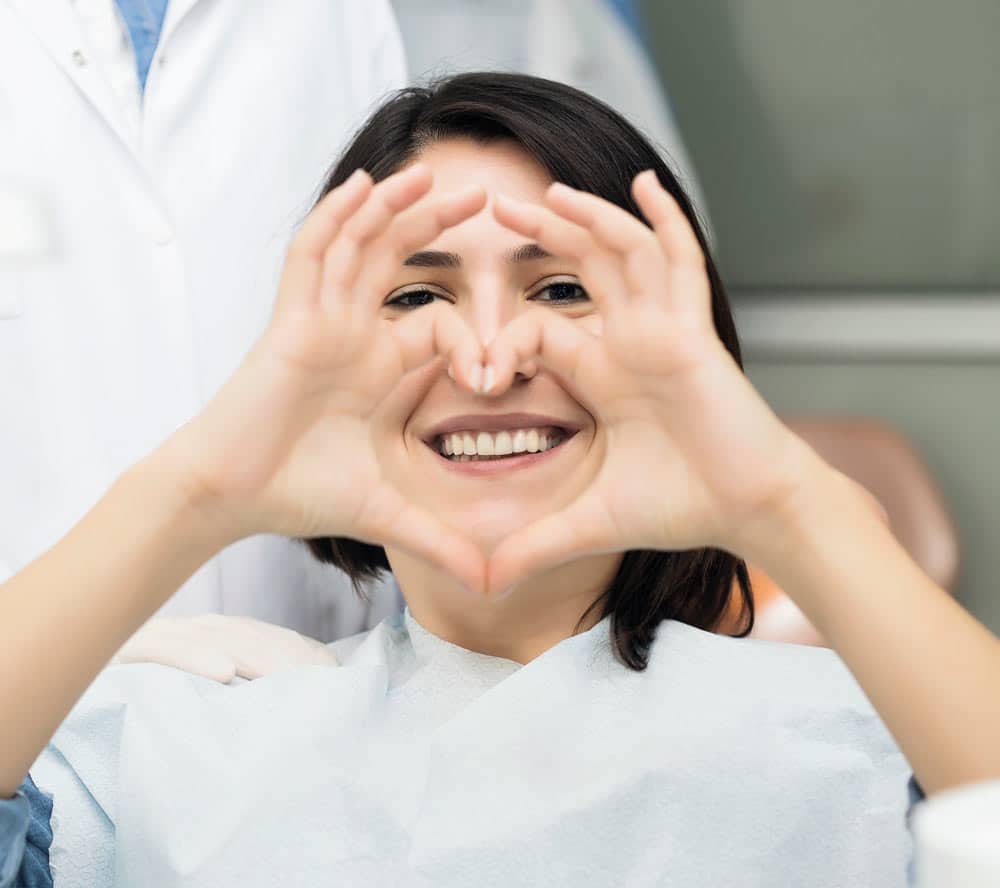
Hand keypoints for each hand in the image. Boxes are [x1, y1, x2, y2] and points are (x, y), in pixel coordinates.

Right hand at [112, 615, 337, 682]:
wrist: (90, 702)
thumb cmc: (151, 703)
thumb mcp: (207, 693)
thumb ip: (245, 687)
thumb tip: (304, 699)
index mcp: (215, 635)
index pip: (268, 638)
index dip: (302, 652)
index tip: (335, 674)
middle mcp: (192, 630)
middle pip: (249, 637)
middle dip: (289, 656)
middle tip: (324, 679)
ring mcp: (161, 635)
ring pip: (214, 639)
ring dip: (254, 656)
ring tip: (288, 676)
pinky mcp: (127, 651)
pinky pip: (164, 650)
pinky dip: (195, 658)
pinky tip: (224, 673)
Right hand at [168, 165, 488, 590]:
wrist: (232, 497)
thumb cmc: (301, 495)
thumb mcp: (389, 513)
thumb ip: (442, 541)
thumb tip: (494, 582)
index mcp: (381, 367)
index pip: (439, 323)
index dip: (476, 335)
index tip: (504, 369)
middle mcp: (354, 335)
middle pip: (398, 261)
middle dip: (437, 226)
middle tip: (487, 196)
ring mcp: (321, 322)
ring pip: (359, 246)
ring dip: (393, 207)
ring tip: (432, 173)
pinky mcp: (290, 321)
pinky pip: (313, 255)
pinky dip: (337, 218)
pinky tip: (365, 184)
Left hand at [483, 172, 825, 591]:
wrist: (749, 511)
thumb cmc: (680, 507)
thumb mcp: (590, 521)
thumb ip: (536, 544)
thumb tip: (484, 582)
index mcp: (602, 373)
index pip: (541, 328)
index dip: (504, 339)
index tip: (478, 370)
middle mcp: (629, 341)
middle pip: (581, 268)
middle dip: (542, 234)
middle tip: (492, 203)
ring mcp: (663, 329)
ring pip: (622, 253)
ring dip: (587, 217)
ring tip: (547, 190)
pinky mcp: (693, 329)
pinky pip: (678, 260)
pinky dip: (663, 220)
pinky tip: (641, 182)